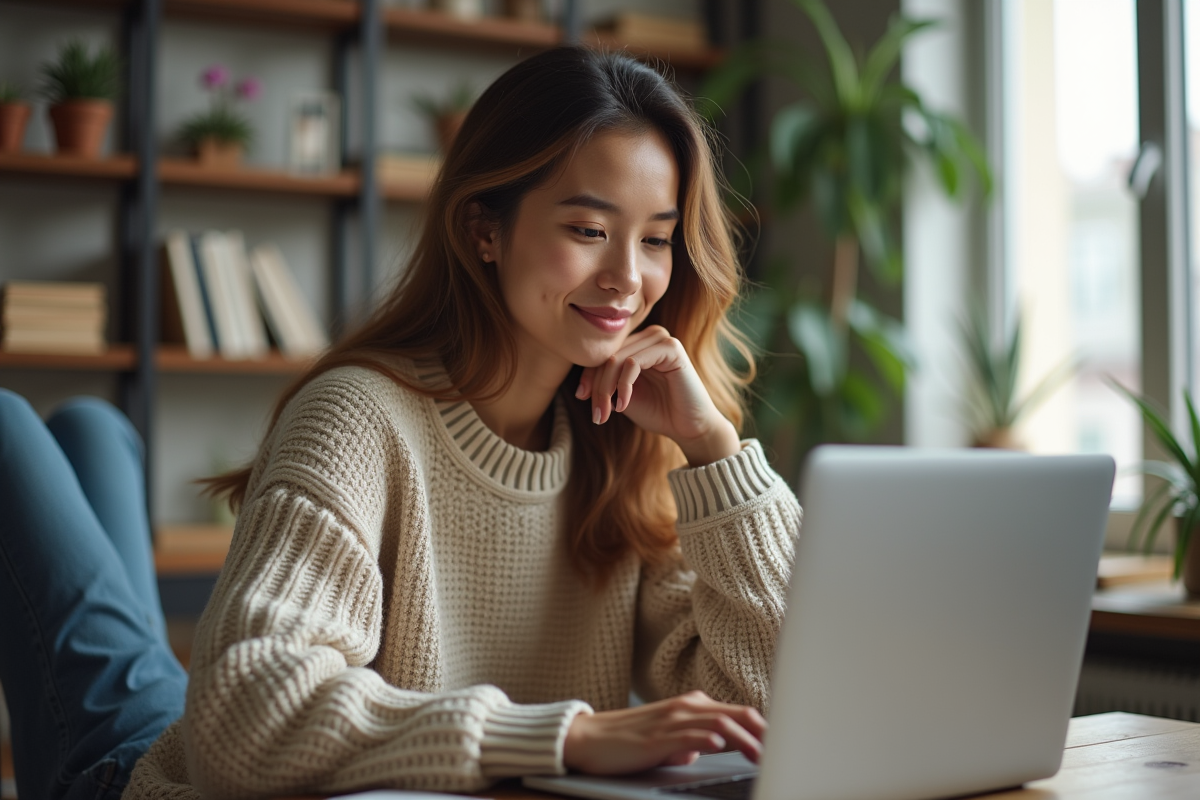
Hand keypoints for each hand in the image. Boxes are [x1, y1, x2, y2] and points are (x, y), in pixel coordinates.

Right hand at [563, 691, 765, 775]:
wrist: (587, 738)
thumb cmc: (628, 740)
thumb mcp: (667, 737)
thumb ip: (691, 739)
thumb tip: (709, 748)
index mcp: (691, 706)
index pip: (737, 712)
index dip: (763, 728)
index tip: (784, 744)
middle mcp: (684, 707)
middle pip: (735, 714)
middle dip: (762, 733)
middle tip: (784, 750)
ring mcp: (670, 721)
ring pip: (717, 724)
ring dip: (743, 739)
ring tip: (761, 755)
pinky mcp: (655, 738)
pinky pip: (687, 736)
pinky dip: (706, 740)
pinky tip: (719, 746)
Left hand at [575, 326, 739, 465]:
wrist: (689, 428)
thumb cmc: (658, 412)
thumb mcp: (623, 396)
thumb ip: (606, 382)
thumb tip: (581, 382)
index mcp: (638, 344)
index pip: (604, 353)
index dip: (589, 374)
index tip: (581, 397)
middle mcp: (649, 336)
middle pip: (608, 355)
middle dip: (597, 387)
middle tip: (597, 414)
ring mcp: (661, 339)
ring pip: (617, 359)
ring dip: (606, 389)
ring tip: (606, 413)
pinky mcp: (671, 348)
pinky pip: (634, 362)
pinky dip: (623, 386)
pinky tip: (623, 405)